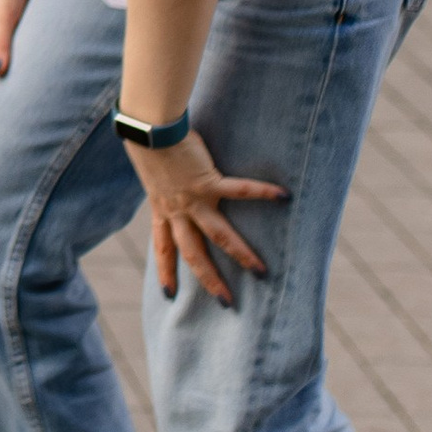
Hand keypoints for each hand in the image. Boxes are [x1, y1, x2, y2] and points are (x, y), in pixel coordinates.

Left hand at [134, 133, 283, 305]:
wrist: (148, 129)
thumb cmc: (149, 143)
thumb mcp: (153, 173)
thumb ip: (164, 184)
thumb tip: (167, 179)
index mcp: (162, 210)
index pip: (162, 248)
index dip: (165, 271)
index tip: (167, 293)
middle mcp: (177, 211)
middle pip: (193, 254)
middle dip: (209, 279)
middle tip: (225, 301)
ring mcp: (193, 199)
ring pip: (218, 235)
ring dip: (240, 254)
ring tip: (261, 270)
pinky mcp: (208, 181)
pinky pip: (239, 190)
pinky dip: (261, 191)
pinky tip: (282, 196)